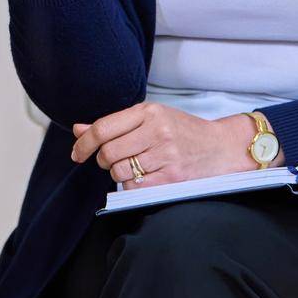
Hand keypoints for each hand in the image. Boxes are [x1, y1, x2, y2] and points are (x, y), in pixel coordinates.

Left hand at [70, 103, 268, 189]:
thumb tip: (78, 130)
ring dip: (118, 172)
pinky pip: (136, 186)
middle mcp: (157, 130)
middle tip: (111, 159)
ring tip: (132, 165)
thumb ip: (113, 124)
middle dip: (103, 160)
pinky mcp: (173, 176)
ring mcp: (166, 154)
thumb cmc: (180, 130)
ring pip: (120, 171)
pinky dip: (132, 184)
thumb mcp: (149, 118)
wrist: (220, 147)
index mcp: (149, 111)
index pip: (103, 128)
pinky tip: (143, 176)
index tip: (77, 153)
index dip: (84, 143)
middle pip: (108, 152)